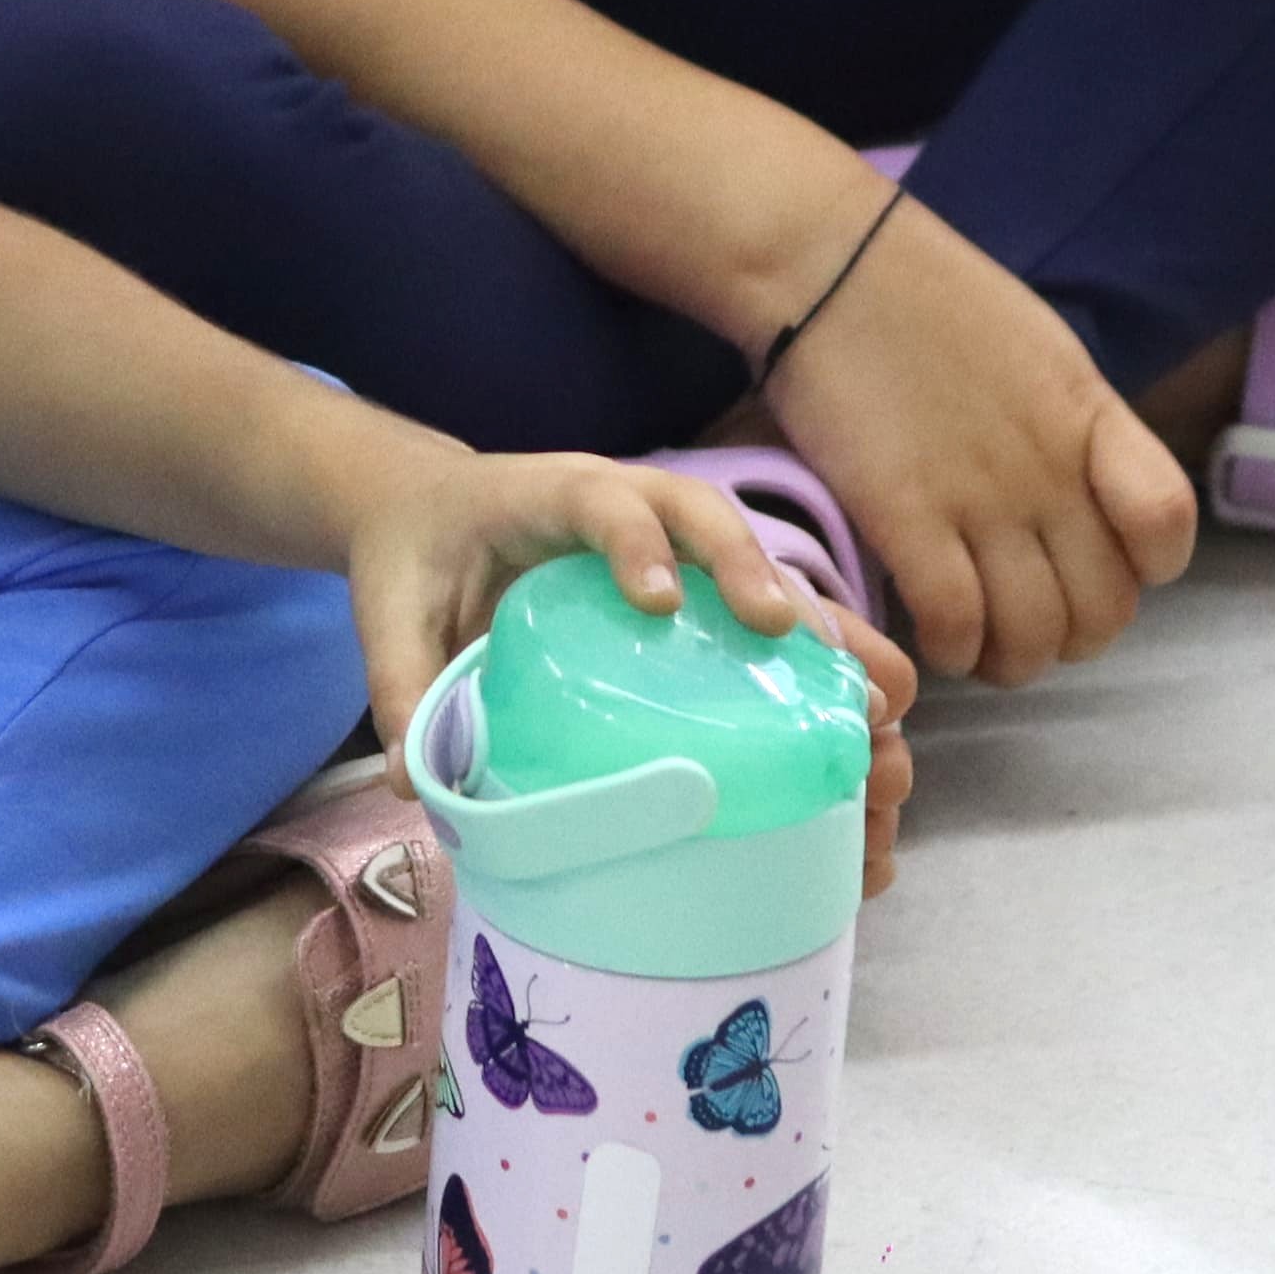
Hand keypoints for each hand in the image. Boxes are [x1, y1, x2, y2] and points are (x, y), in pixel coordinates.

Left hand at [343, 450, 920, 895]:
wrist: (436, 512)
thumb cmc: (418, 552)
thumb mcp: (388, 605)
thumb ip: (400, 678)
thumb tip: (410, 781)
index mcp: (553, 492)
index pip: (605, 502)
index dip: (634, 542)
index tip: (658, 602)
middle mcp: (634, 508)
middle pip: (714, 528)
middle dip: (766, 583)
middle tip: (799, 646)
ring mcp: (676, 548)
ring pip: (766, 579)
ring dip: (829, 641)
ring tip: (885, 710)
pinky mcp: (698, 595)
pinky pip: (771, 629)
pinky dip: (824, 678)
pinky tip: (872, 742)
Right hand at [754, 185, 1193, 686]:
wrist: (830, 260)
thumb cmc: (923, 294)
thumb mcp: (1036, 350)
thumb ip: (1068, 425)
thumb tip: (1074, 493)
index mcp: (1089, 416)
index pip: (1167, 525)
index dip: (1145, 569)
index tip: (1100, 564)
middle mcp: (1050, 467)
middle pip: (1103, 608)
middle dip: (1070, 639)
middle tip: (1025, 627)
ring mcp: (982, 496)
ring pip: (1034, 636)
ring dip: (1011, 661)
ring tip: (978, 648)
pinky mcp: (907, 515)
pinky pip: (956, 623)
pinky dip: (952, 650)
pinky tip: (932, 634)